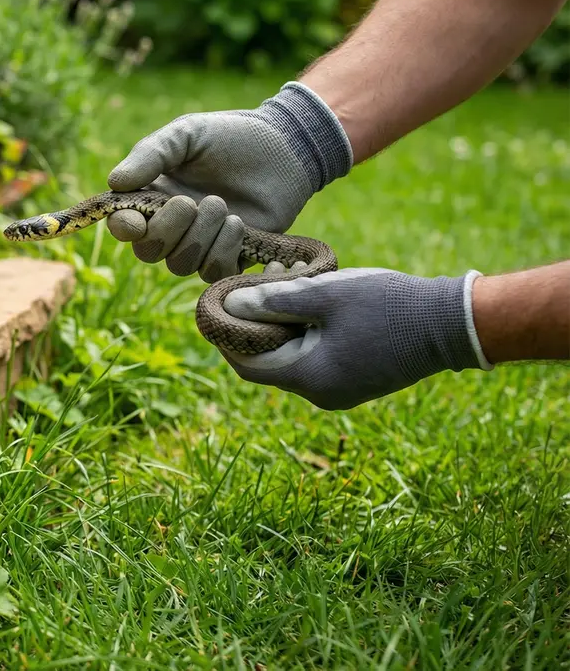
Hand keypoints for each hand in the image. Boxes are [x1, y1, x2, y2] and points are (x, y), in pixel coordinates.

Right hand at [103, 82, 352, 281]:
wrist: (286, 147)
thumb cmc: (231, 136)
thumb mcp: (186, 134)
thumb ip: (150, 155)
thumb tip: (114, 183)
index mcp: (153, 196)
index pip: (123, 226)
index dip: (124, 229)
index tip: (135, 221)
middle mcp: (172, 225)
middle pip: (149, 251)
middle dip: (168, 230)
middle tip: (192, 202)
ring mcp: (201, 243)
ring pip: (181, 264)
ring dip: (201, 237)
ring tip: (223, 206)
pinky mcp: (232, 256)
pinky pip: (214, 273)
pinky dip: (224, 251)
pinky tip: (239, 226)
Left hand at [218, 263, 491, 409]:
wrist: (453, 324)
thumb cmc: (390, 305)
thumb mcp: (327, 295)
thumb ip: (276, 300)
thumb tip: (232, 304)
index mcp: (310, 378)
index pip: (247, 364)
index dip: (226, 335)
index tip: (217, 304)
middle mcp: (320, 393)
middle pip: (268, 359)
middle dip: (257, 319)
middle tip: (258, 279)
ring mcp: (340, 390)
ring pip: (292, 355)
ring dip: (283, 320)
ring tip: (288, 276)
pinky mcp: (355, 379)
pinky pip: (316, 356)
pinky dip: (305, 329)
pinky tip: (310, 295)